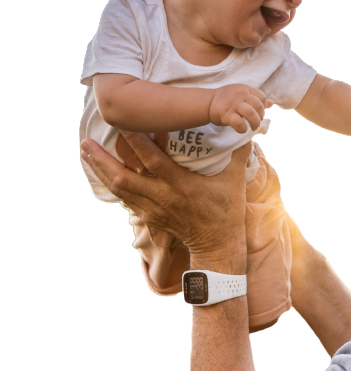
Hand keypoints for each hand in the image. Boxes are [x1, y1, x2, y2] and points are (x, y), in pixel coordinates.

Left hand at [80, 132, 251, 264]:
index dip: (137, 142)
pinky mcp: (150, 218)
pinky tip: (104, 173)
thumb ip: (238, 154)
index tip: (123, 124)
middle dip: (102, 160)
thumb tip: (246, 130)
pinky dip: (113, 184)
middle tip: (85, 141)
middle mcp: (163, 198)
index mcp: (182, 186)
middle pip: (124, 178)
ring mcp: (154, 210)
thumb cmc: (227, 212)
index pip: (154, 161)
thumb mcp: (235, 181)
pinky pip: (126, 199)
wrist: (218, 246)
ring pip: (120, 189)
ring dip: (101, 170)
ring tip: (87, 153)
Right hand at [209, 84, 272, 133]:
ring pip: (251, 114)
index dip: (263, 107)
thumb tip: (271, 103)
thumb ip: (256, 98)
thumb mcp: (242, 95)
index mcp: (245, 89)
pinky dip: (242, 128)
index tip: (258, 114)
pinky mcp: (226, 114)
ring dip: (255, 123)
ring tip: (253, 128)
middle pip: (258, 106)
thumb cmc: (227, 100)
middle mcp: (240, 95)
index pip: (261, 97)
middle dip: (260, 117)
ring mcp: (233, 104)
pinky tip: (241, 129)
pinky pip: (239, 123)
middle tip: (256, 123)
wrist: (207, 102)